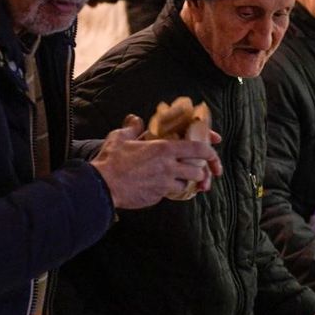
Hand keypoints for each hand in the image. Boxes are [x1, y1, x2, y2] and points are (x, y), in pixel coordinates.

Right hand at [92, 115, 222, 209]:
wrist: (101, 187)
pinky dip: (170, 190)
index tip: (213, 153)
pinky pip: (171, 194)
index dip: (210, 152)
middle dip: (200, 171)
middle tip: (196, 171)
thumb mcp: (120, 138)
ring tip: (177, 178)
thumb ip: (132, 127)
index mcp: (164, 148)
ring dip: (185, 182)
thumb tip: (136, 119)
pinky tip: (162, 186)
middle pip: (198, 170)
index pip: (198, 148)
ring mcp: (164, 183)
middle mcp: (168, 166)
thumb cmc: (110, 161)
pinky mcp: (158, 196)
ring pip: (187, 184)